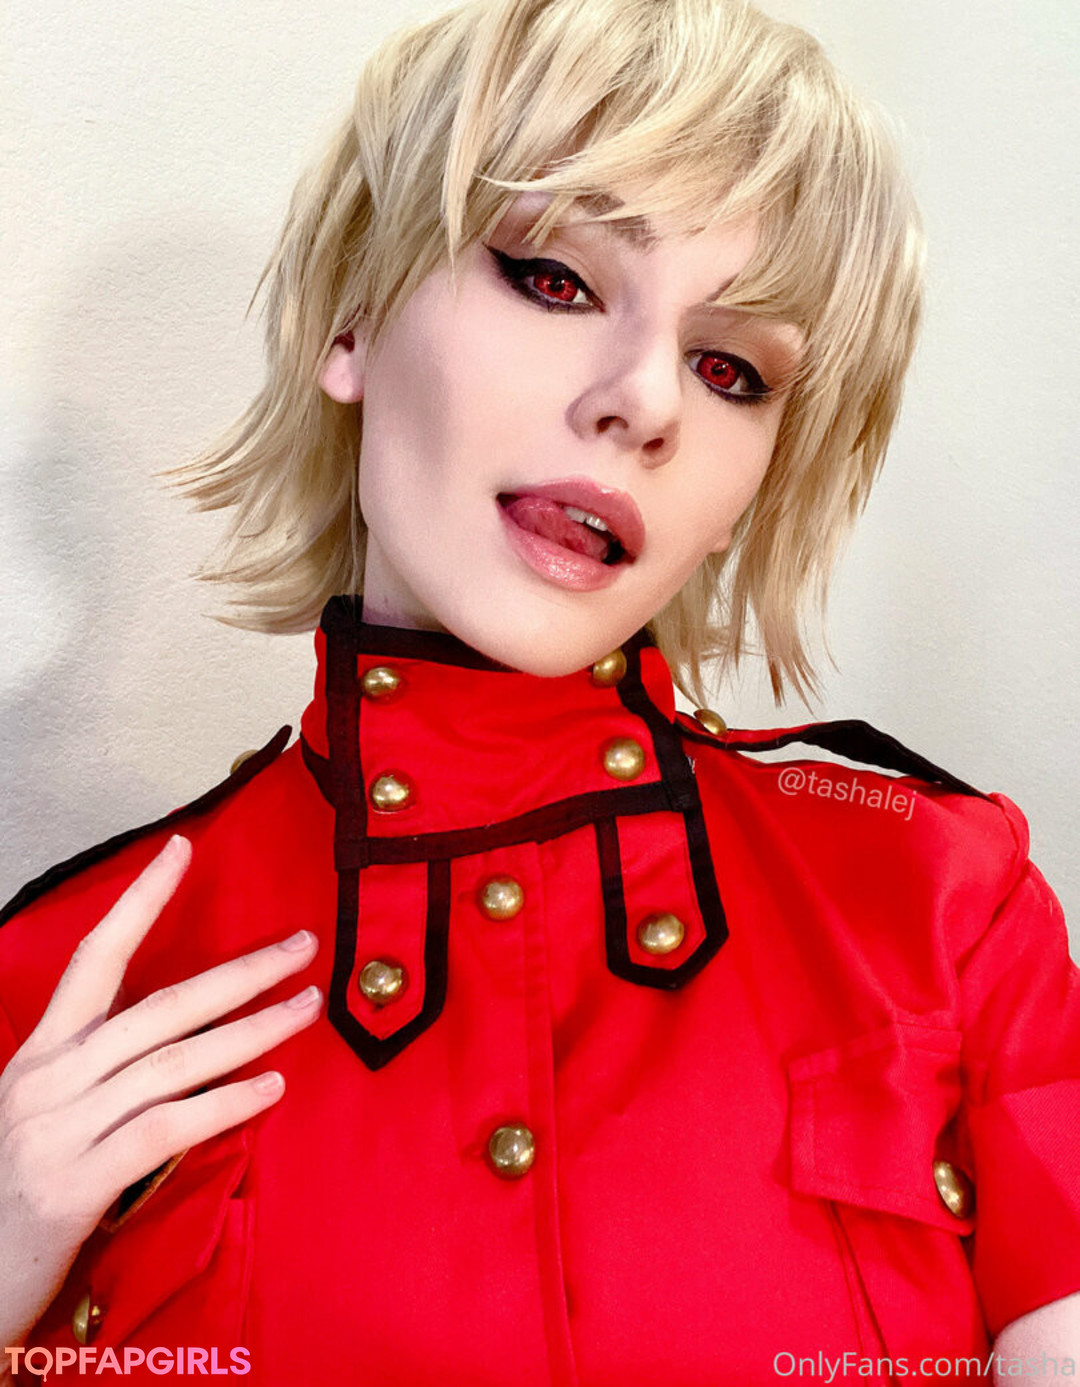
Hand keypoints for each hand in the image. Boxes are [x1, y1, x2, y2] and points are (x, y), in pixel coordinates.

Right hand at [0, 834, 320, 1345]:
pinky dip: (224, 1104)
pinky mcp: (77, 1183)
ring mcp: (62, 1128)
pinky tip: (271, 1087)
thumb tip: (187, 1030)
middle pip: (161, 1006)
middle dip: (240, 972)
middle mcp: (52, 1076)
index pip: (96, 956)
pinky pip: (166, 1129)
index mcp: (44, 1050)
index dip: (140, 899)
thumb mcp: (48, 1109)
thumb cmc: (16, 1187)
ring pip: (175, 1061)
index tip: (182, 848)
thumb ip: (103, 1068)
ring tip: (305, 1008)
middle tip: (302, 946)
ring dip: (252, 1031)